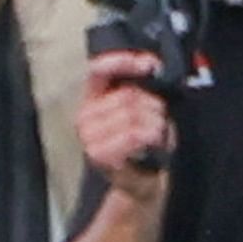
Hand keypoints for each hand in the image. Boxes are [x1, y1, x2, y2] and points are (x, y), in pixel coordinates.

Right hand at [79, 48, 176, 195]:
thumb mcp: (142, 108)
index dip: (123, 61)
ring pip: (133, 115)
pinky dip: (150, 137)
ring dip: (155, 124)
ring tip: (155, 135)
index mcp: (92, 99)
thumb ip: (141, 85)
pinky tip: (151, 144)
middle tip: (157, 121)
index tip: (149, 64)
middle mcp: (84, 116)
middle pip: (128, 95)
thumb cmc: (142, 142)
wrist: (140, 180)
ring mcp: (88, 136)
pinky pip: (133, 135)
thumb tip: (152, 64)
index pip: (99, 69)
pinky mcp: (97, 154)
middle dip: (153, 106)